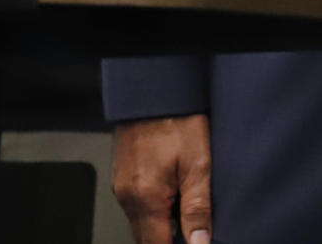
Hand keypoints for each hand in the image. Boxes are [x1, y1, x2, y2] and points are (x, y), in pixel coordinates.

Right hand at [112, 113, 211, 243]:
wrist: (155, 94)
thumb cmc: (178, 123)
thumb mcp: (199, 164)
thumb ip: (198, 207)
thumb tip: (199, 241)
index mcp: (145, 198)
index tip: (194, 242)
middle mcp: (127, 197)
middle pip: (146, 237)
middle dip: (169, 239)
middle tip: (194, 231)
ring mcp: (122, 188)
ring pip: (141, 223)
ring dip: (162, 225)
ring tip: (186, 213)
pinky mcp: (123, 178)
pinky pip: (137, 206)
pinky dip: (154, 210)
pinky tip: (174, 197)